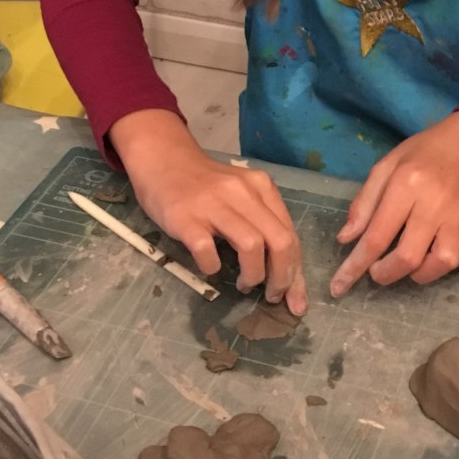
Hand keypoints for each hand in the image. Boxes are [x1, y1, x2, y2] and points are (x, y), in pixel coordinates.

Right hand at [110, 110, 306, 314]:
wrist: (163, 159)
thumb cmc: (204, 185)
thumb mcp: (240, 195)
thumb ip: (261, 223)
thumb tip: (283, 270)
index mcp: (261, 188)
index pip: (290, 234)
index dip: (296, 272)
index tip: (295, 299)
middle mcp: (243, 192)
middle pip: (280, 240)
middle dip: (282, 278)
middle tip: (273, 296)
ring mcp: (213, 204)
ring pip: (252, 245)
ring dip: (253, 275)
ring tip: (244, 284)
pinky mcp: (185, 217)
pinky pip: (207, 251)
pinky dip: (212, 267)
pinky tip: (210, 268)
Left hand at [330, 112, 458, 295]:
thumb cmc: (422, 153)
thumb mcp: (385, 166)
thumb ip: (363, 203)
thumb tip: (345, 239)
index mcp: (406, 184)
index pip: (377, 236)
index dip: (355, 266)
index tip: (339, 286)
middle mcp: (435, 203)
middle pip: (409, 256)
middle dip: (385, 274)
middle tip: (377, 271)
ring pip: (444, 262)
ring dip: (422, 274)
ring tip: (410, 266)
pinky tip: (451, 258)